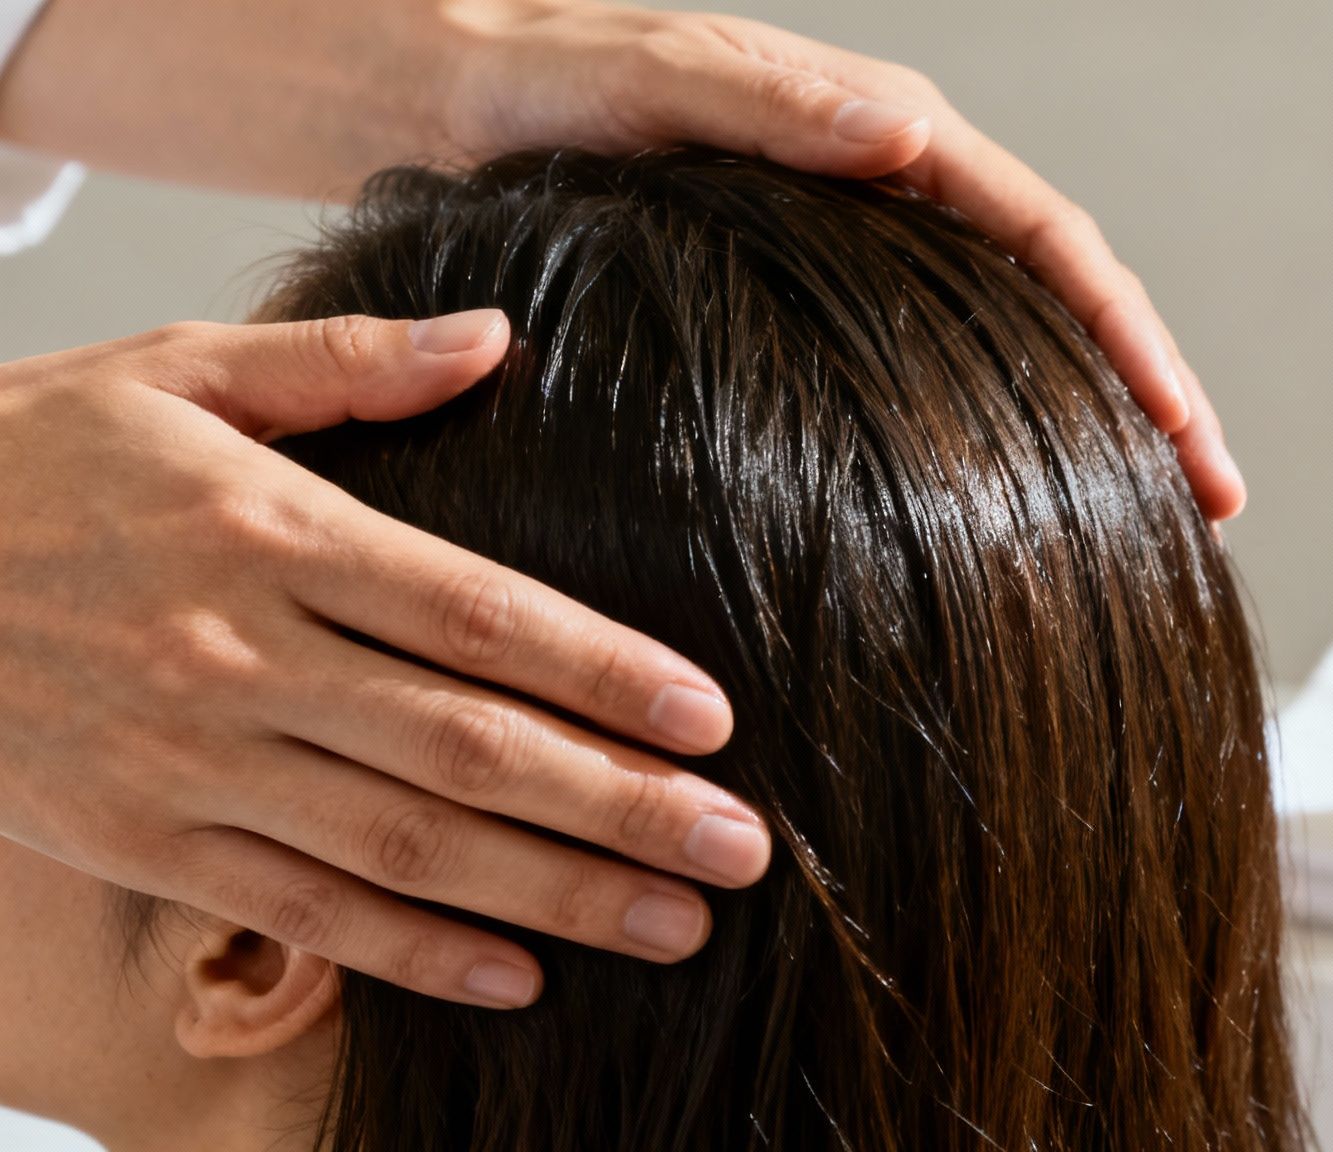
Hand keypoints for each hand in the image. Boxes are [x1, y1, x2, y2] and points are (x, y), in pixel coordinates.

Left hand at [0, 0, 1244, 517]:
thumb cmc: (543, 85)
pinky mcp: (817, 301)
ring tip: (1146, 522)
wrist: (452, 98)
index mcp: (890, 139)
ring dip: (1088, 421)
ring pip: (1012, 337)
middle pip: (1064, 301)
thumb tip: (913, 139)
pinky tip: (1008, 502)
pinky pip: (939, 361)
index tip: (1194, 444)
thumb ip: (779, 107)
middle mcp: (897, 189)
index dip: (1136, 345)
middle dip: (1149, 400)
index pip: (1054, 244)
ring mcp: (863, 249)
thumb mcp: (653, 81)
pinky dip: (997, 427)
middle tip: (1211, 508)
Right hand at [0, 312, 771, 1007]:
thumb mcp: (176, 372)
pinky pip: (298, 910)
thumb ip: (347, 359)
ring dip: (552, 893)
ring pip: (400, 848)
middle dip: (616, 806)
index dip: (600, 672)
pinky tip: (519, 974)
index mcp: (270, 534)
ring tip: (676, 924)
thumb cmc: (33, 457)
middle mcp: (240, 657)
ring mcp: (188, 762)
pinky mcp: (141, 840)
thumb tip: (496, 336)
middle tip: (742, 851)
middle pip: (464, 747)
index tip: (711, 717)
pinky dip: (411, 953)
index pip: (473, 613)